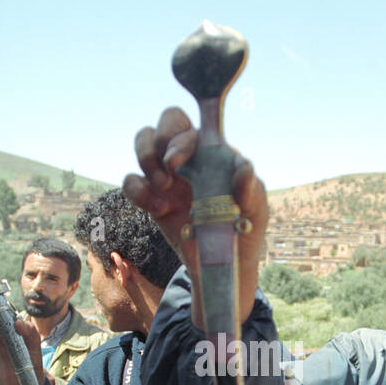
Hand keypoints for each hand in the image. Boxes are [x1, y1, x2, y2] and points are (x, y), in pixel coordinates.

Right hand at [122, 107, 267, 331]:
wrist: (224, 262)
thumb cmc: (244, 228)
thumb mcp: (254, 212)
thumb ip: (250, 191)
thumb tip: (244, 169)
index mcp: (214, 153)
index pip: (193, 128)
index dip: (180, 138)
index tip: (174, 162)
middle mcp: (190, 157)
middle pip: (166, 122)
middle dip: (158, 141)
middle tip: (167, 173)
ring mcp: (168, 174)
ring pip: (143, 141)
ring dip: (145, 160)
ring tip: (163, 189)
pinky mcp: (151, 197)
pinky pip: (131, 181)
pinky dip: (138, 192)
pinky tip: (159, 209)